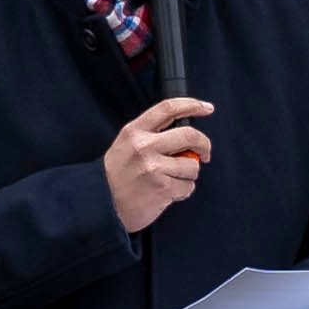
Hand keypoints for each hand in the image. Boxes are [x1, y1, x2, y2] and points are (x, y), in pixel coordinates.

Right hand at [105, 97, 212, 233]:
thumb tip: (186, 133)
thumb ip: (152, 134)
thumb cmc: (117, 175)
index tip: (207, 108)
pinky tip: (168, 192)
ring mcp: (153, 168)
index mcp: (135, 131)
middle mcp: (144, 146)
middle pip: (189, 135)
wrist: (101, 203)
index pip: (168, 109)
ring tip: (172, 179)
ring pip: (192, 165)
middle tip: (205, 153)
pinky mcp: (162, 188)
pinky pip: (188, 187)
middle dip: (204, 145)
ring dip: (189, 175)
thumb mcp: (126, 144)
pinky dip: (183, 191)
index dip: (192, 105)